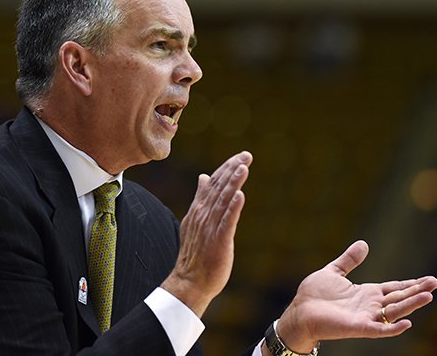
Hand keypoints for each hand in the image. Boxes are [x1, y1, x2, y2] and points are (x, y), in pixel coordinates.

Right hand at [162, 151, 251, 316]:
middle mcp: (203, 215)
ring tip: (243, 167)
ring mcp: (210, 228)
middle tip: (246, 155)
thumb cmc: (196, 252)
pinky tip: (240, 195)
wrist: (190, 281)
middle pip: (219, 187)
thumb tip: (204, 176)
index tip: (240, 157)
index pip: (213, 183)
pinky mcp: (218, 241)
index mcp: (199, 209)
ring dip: (233, 183)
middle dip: (232, 170)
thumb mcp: (196, 220)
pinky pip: (227, 222)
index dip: (226, 169)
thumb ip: (202, 198)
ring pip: (223, 201)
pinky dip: (233, 208)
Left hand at [273, 240, 436, 353]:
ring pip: (394, 312)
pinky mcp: (357, 327)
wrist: (299, 311)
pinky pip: (379, 330)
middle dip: (417, 291)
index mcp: (366, 293)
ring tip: (429, 296)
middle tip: (436, 284)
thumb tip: (364, 244)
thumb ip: (349, 260)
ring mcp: (365, 317)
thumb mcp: (334, 271)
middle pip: (399, 298)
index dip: (411, 284)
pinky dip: (393, 328)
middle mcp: (370, 306)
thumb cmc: (314, 294)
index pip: (394, 288)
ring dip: (411, 305)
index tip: (429, 280)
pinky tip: (407, 323)